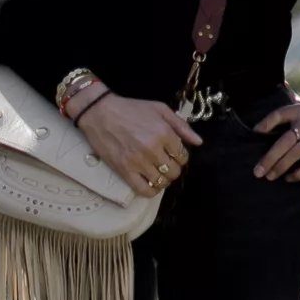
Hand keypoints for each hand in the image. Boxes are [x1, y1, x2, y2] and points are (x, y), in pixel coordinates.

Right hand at [76, 93, 202, 197]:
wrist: (100, 112)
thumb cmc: (131, 109)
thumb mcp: (160, 109)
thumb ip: (181, 126)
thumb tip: (198, 142)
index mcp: (164, 133)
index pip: (183, 156)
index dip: (181, 157)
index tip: (174, 154)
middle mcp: (153, 149)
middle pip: (174, 171)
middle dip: (174, 168)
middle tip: (166, 163)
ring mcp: (138, 162)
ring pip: (162, 182)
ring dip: (164, 180)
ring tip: (158, 172)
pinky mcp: (124, 171)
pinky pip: (144, 190)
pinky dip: (151, 191)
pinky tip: (151, 184)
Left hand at [254, 100, 299, 182]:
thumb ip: (292, 97)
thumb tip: (280, 83)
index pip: (280, 114)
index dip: (267, 122)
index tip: (255, 132)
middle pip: (285, 141)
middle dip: (270, 157)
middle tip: (257, 171)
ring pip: (295, 154)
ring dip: (280, 167)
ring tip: (269, 177)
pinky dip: (298, 173)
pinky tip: (288, 178)